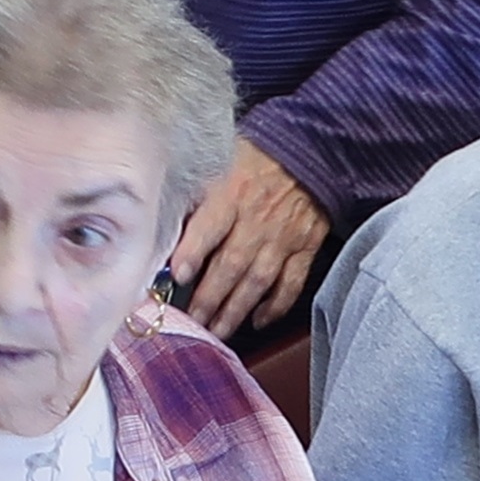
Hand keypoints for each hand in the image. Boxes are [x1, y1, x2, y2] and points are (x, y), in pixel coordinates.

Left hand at [169, 137, 330, 337]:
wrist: (312, 149)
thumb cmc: (259, 155)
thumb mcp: (222, 161)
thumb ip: (198, 194)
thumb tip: (168, 222)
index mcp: (233, 194)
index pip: (210, 227)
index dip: (193, 253)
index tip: (178, 276)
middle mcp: (257, 220)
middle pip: (230, 265)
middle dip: (209, 299)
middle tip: (192, 323)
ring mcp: (283, 237)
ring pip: (257, 281)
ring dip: (235, 310)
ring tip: (217, 331)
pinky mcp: (305, 247)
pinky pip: (291, 283)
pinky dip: (276, 305)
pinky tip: (259, 320)